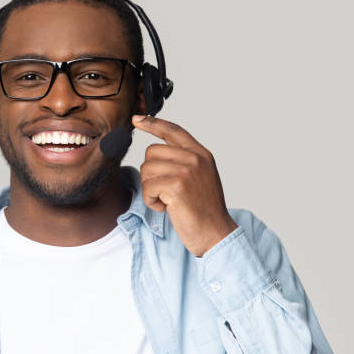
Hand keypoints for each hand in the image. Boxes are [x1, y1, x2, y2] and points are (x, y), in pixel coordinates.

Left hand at [132, 115, 238, 256]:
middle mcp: (195, 158)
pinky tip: (166, 208)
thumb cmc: (204, 210)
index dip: (153, 123)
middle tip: (165, 191)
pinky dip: (151, 201)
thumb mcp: (199, 178)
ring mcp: (187, 170)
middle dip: (151, 173)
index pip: (173, 131)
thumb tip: (155, 154)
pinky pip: (147, 187)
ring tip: (168, 201)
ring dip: (150, 189)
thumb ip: (184, 162)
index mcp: (201, 154)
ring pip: (146, 169)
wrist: (216, 234)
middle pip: (151, 152)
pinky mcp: (176, 185)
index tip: (137, 119)